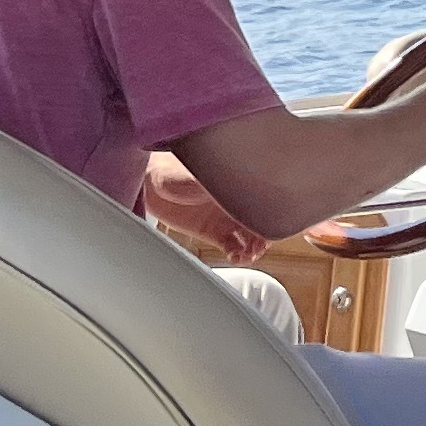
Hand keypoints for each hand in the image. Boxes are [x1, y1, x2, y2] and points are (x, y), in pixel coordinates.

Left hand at [142, 155, 268, 263]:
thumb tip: (253, 197)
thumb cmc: (176, 168)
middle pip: (263, 222)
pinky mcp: (213, 232)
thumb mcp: (209, 177)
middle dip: (266, 236)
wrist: (149, 182)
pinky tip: (236, 256)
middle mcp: (238, 201)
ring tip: (248, 254)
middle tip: (260, 244)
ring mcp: (227, 218)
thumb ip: (232, 189)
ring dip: (254, 248)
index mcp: (241, 184)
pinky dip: (238, 254)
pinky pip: (233, 247)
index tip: (276, 226)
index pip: (268, 201)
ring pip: (251, 237)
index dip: (276, 215)